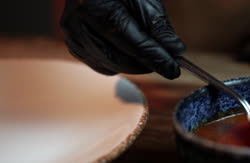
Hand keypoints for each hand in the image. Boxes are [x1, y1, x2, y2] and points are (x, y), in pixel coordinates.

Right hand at [60, 0, 184, 78]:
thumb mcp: (143, 0)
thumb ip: (159, 26)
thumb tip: (175, 51)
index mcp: (97, 7)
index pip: (133, 42)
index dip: (156, 59)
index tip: (173, 69)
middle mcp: (79, 23)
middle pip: (120, 58)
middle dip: (147, 64)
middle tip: (166, 64)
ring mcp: (74, 36)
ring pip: (112, 65)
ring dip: (135, 66)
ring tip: (150, 55)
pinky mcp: (74, 46)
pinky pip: (102, 65)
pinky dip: (120, 64)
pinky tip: (129, 54)